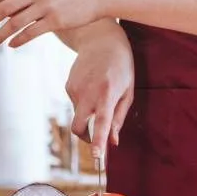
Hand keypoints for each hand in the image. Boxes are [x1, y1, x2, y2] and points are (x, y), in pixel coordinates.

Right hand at [67, 26, 134, 154]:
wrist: (100, 39)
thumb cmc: (121, 66)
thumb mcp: (128, 90)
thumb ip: (119, 118)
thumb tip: (114, 142)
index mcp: (107, 93)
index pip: (102, 122)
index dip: (99, 141)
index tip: (98, 156)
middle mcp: (88, 92)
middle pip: (79, 127)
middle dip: (86, 138)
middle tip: (96, 139)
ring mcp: (75, 89)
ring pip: (78, 115)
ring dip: (88, 115)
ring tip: (100, 95)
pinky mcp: (68, 85)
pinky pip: (75, 103)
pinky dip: (83, 103)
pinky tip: (92, 86)